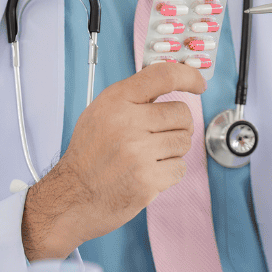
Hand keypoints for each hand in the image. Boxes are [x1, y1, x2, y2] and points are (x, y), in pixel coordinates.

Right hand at [21, 61, 204, 259]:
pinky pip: (180, 168)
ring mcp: (138, 152)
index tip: (198, 84)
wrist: (73, 196)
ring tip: (148, 158)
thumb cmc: (89, 155)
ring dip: (172, 151)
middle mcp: (127, 122)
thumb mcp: (100, 113)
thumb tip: (171, 82)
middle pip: (182, 113)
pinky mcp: (147, 179)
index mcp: (116, 101)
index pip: (163, 75)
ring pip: (184, 142)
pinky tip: (148, 174)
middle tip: (161, 136)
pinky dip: (169, 173)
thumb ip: (132, 97)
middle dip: (178, 126)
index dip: (188, 76)